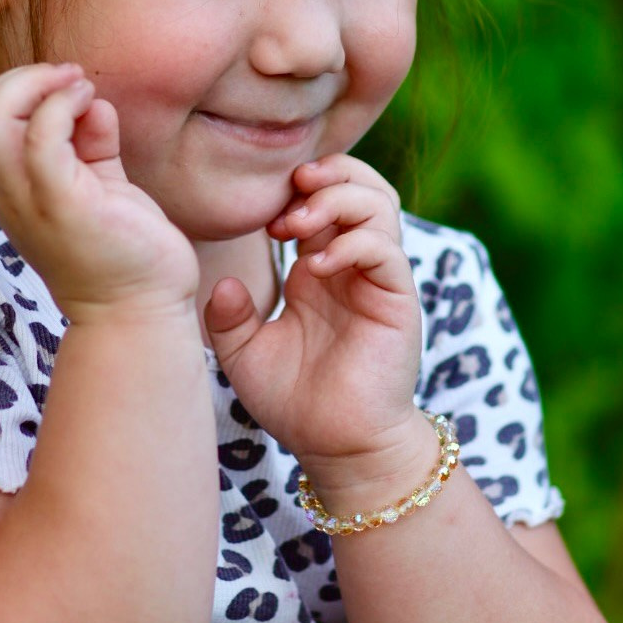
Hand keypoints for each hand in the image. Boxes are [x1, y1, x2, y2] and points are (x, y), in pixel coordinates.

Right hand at [0, 63, 198, 322]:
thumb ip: (91, 145)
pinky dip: (64, 106)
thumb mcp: (103, 186)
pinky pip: (43, 138)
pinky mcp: (63, 205)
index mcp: (16, 189)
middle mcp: (13, 194)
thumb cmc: (127, 252)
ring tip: (83, 90)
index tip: (70, 87)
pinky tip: (96, 107)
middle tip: (73, 80)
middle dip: (25, 76)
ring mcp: (32, 200)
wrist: (142, 313)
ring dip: (42, 84)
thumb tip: (91, 103)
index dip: (21, 87)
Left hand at [203, 155, 422, 487]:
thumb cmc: (296, 403)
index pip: (323, 197)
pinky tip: (314, 268)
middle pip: (360, 185)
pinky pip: (385, 251)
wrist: (339, 448)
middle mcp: (352, 265)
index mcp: (318, 268)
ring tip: (297, 224)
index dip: (297, 189)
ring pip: (379, 205)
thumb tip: (223, 283)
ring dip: (338, 200)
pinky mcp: (398, 300)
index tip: (264, 213)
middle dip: (328, 174)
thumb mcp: (245, 356)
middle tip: (292, 189)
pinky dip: (351, 244)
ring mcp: (378, 280)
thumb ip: (229, 318)